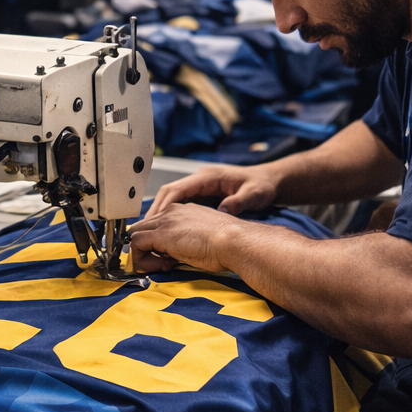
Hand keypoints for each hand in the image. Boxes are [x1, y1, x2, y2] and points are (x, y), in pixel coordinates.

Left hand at [129, 202, 239, 273]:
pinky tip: (161, 266)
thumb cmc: (229, 243)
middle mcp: (172, 212)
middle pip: (143, 227)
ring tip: (163, 266)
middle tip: (163, 263)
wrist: (235, 241)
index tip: (169, 257)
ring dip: (144, 254)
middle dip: (147, 247)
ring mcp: (165, 222)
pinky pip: (136, 244)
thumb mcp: (204, 238)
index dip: (158, 242)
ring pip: (136, 235)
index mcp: (184, 210)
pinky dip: (142, 259)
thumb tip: (174, 254)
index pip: (158, 224)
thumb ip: (187, 241)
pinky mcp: (161, 234)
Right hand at [146, 164, 277, 219]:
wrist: (269, 181)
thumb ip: (238, 202)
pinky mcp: (202, 195)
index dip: (162, 205)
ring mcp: (200, 187)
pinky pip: (180, 205)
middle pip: (168, 193)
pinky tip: (167, 231)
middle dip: (154, 211)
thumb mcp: (254, 194)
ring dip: (160, 215)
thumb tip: (224, 211)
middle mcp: (200, 180)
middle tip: (142, 230)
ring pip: (171, 199)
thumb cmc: (263, 185)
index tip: (152, 220)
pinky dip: (170, 217)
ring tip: (149, 234)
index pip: (177, 189)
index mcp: (208, 177)